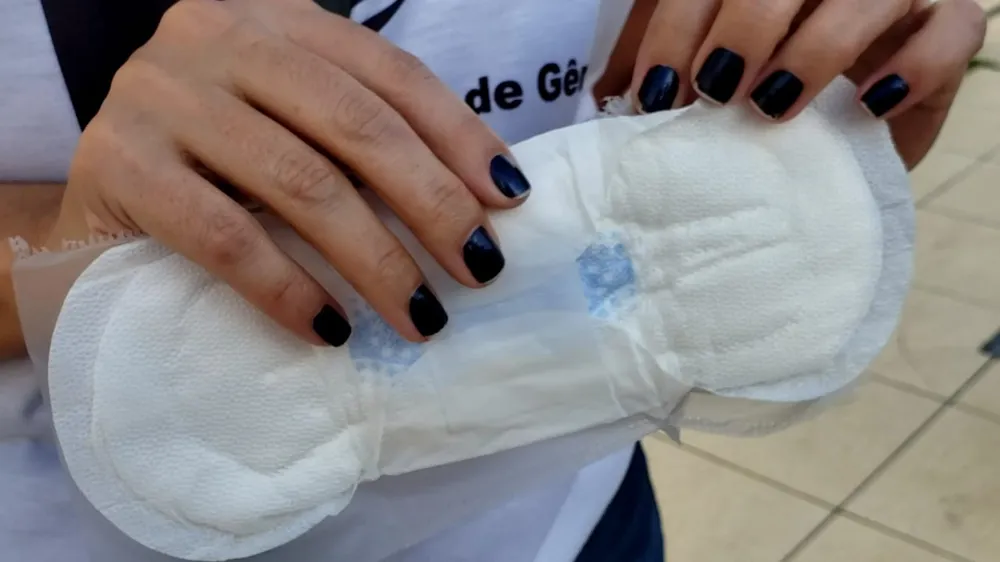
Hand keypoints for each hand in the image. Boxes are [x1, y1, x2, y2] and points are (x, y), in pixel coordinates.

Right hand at [57, 0, 532, 346]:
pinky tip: (330, 328)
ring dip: (375, 258)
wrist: (104, 200)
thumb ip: (363, 144)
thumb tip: (482, 207)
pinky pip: (223, 235)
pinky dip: (286, 287)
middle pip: (355, 123)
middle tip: (477, 270)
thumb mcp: (294, 129)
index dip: (458, 137)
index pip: (389, 74)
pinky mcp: (119, 163)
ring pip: (299, 181)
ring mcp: (161, 94)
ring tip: (421, 315)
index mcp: (276, 22)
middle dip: (430, 203)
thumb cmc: (220, 168)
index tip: (508, 202)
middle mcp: (217, 37)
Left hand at [629, 0, 986, 167]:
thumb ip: (672, 70)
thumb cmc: (769, 103)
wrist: (849, 144)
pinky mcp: (947, 28)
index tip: (657, 94)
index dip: (678, 28)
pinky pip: (950, 32)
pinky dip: (912, 68)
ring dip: (817, 46)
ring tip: (775, 103)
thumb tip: (608, 96)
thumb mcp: (714, 81)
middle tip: (717, 90)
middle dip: (744, 27)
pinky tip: (867, 106)